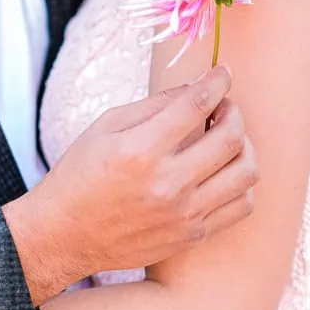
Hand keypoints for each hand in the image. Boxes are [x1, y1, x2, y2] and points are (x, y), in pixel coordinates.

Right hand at [3, 66, 257, 305]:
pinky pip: (240, 206)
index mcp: (140, 151)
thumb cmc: (80, 175)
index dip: (218, 81)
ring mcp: (183, 214)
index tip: (223, 72)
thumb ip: (154, 105)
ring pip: (246, 173)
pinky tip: (222, 173)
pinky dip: (239, 183)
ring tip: (226, 140)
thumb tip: (198, 86)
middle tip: (224, 107)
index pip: (197, 105)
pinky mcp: (191, 236)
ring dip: (244, 147)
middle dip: (234, 111)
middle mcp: (166, 184)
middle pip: (231, 137)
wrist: (63, 237)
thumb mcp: (104, 127)